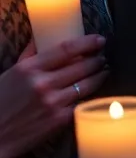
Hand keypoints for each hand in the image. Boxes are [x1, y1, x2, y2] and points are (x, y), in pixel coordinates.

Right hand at [0, 35, 107, 157]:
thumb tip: (41, 37)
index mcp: (28, 69)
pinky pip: (83, 103)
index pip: (66, 49)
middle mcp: (43, 84)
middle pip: (83, 66)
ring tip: (104, 71)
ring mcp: (53, 102)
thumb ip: (29, 56)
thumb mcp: (10, 74)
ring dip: (100, 76)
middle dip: (98, 60)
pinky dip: (90, 96)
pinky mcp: (60, 120)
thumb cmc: (0, 102)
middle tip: (102, 57)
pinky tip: (93, 92)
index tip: (99, 40)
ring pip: (88, 84)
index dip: (87, 42)